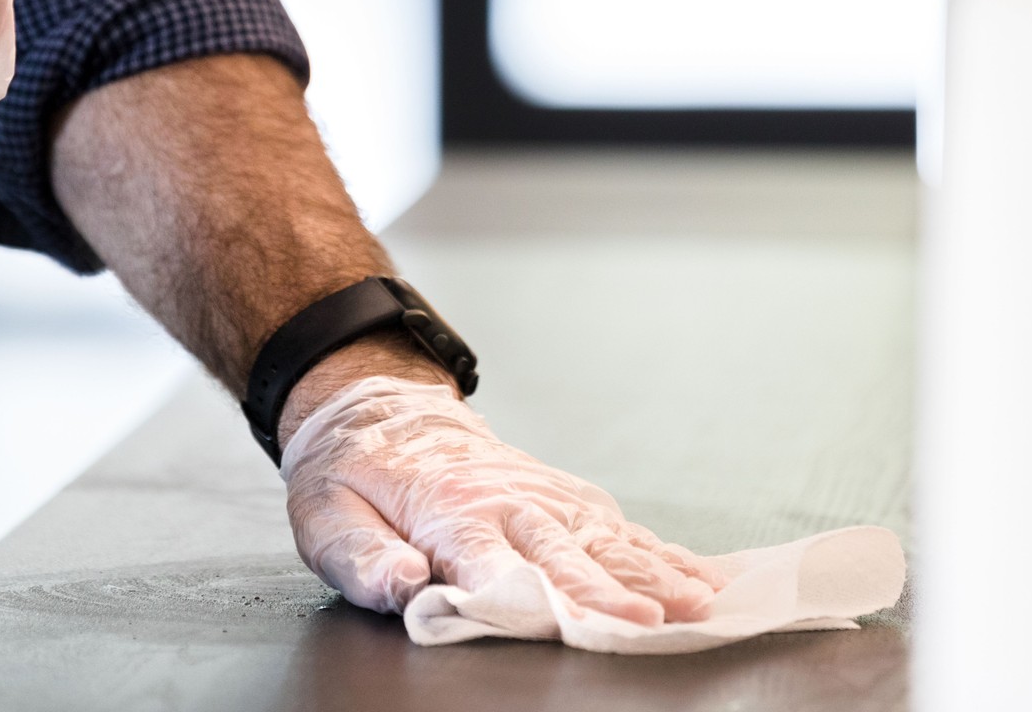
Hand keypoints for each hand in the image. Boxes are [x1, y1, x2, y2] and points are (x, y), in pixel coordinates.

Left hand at [280, 374, 726, 621]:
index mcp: (449, 511)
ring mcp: (545, 495)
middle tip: (655, 620)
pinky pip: (621, 526)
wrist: (383, 411)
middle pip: (567, 553)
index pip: (495, 562)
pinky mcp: (566, 496)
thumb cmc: (356, 474)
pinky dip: (665, 552)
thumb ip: (362, 558)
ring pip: (608, 539)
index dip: (535, 594)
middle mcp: (508, 501)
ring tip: (700, 604)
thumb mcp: (327, 517)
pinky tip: (704, 577)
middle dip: (613, 589)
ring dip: (655, 572)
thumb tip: (401, 587)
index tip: (571, 621)